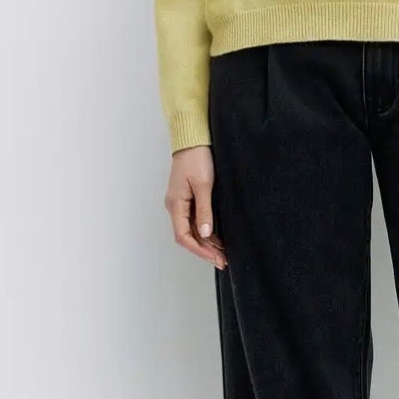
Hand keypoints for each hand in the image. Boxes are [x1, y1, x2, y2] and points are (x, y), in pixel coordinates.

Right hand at [165, 144, 228, 268]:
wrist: (192, 139)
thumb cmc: (197, 158)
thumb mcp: (204, 185)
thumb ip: (204, 211)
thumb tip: (205, 234)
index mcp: (175, 204)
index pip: (183, 236)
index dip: (199, 250)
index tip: (215, 258)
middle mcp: (175, 206)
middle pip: (187, 235)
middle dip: (204, 249)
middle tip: (223, 260)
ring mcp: (180, 202)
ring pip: (191, 229)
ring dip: (205, 242)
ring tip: (223, 252)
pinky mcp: (187, 198)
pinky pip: (194, 219)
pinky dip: (205, 230)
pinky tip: (216, 237)